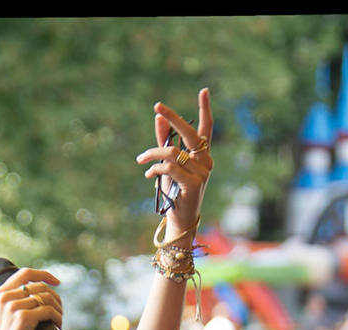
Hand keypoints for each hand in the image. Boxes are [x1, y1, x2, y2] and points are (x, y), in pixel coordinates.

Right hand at [0, 265, 63, 329]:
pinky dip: (57, 317)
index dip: (44, 274)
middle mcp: (4, 298)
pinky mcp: (23, 318)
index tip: (56, 282)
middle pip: (39, 286)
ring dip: (58, 308)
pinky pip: (48, 310)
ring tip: (58, 318)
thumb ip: (18, 298)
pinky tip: (57, 324)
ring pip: (46, 297)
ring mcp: (12, 307)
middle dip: (55, 297)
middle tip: (59, 310)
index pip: (25, 273)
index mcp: (0, 293)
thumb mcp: (8, 313)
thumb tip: (43, 287)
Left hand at [138, 90, 214, 242]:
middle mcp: (206, 162)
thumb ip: (164, 142)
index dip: (206, 109)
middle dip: (173, 118)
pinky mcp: (193, 184)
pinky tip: (148, 175)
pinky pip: (169, 168)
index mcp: (203, 156)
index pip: (207, 128)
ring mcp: (202, 174)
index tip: (204, 90)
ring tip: (140, 160)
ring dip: (152, 154)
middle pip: (190, 133)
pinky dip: (155, 169)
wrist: (180, 220)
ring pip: (172, 152)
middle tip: (157, 107)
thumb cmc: (175, 192)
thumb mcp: (168, 165)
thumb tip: (158, 118)